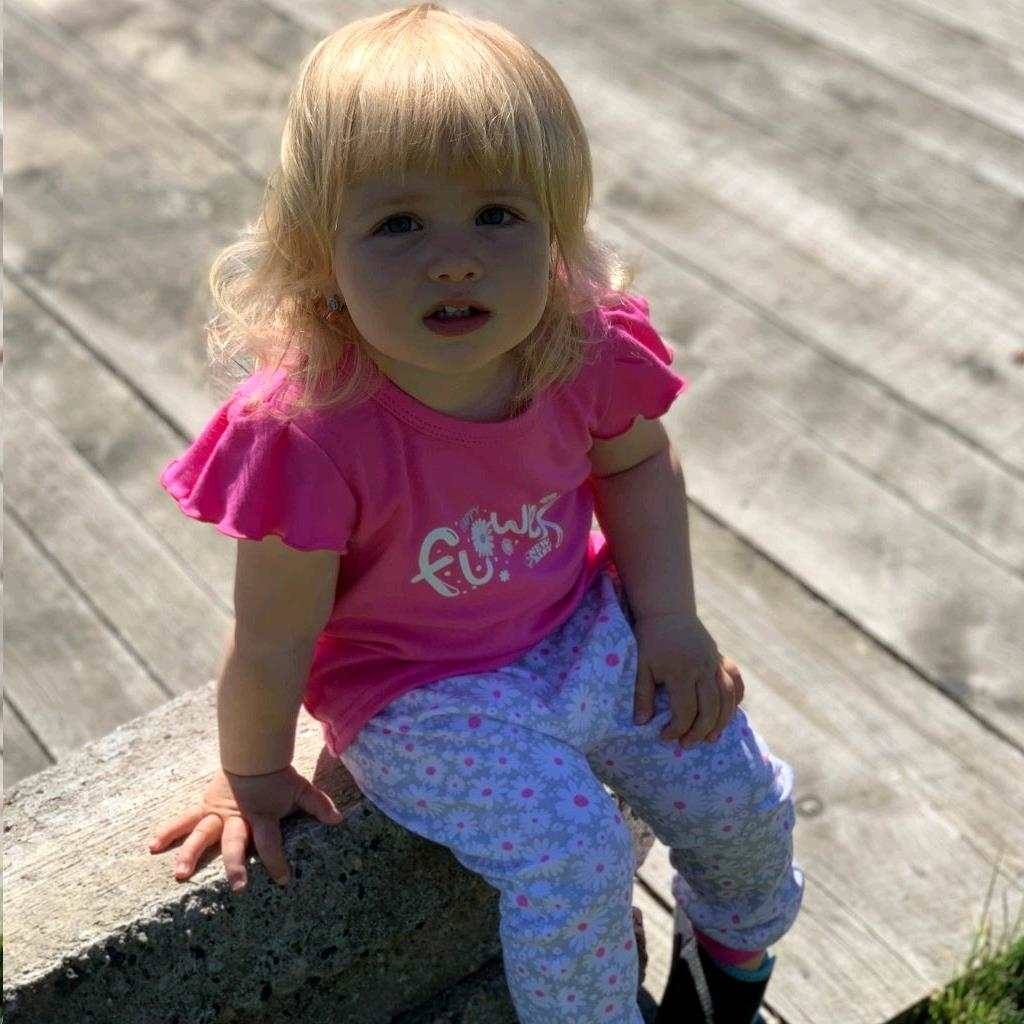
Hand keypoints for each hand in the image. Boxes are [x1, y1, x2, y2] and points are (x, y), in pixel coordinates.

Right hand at [147, 765, 346, 891]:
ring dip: (191, 854)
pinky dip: (168, 831)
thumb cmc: (278, 776)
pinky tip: (152, 845)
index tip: (282, 881)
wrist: (254, 752)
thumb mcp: (301, 790)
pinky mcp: (205, 807)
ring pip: (203, 834)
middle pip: (236, 843)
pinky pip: (184, 820)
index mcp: (262, 817)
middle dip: (237, 865)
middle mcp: (238, 819)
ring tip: (179, 874)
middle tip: (237, 887)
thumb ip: (318, 806)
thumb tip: (339, 820)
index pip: (271, 844)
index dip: (277, 862)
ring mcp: (218, 813)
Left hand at [631, 611, 744, 745]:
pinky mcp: (721, 659)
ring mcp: (715, 663)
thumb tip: (641, 723)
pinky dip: (735, 699)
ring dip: (722, 721)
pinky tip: (728, 713)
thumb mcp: (641, 666)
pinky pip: (735, 681)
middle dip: (699, 731)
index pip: (685, 710)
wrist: (668, 612)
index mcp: (680, 671)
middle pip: (710, 708)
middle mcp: (702, 668)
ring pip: (727, 698)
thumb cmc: (650, 640)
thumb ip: (642, 695)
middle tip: (687, 744)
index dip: (677, 729)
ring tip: (710, 737)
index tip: (665, 737)